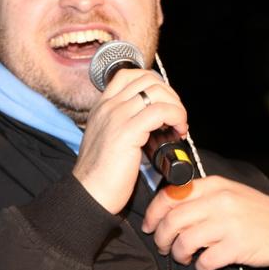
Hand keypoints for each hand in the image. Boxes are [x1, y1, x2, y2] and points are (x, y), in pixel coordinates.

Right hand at [73, 69, 188, 213]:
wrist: (89, 194)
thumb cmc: (102, 175)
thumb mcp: (108, 139)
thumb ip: (123, 124)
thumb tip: (152, 122)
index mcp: (102, 106)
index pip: (129, 75)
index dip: (154, 84)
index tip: (164, 103)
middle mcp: (108, 107)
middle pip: (147, 80)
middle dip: (170, 94)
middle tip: (176, 115)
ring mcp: (117, 117)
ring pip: (157, 92)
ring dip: (176, 105)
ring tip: (179, 124)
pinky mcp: (128, 132)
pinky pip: (161, 111)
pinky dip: (176, 116)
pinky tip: (178, 131)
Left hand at [141, 175, 268, 269]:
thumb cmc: (256, 213)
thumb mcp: (229, 193)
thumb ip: (202, 196)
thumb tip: (168, 208)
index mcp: (214, 185)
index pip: (171, 195)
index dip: (153, 213)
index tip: (149, 225)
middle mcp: (219, 201)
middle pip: (173, 220)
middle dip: (161, 238)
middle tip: (163, 247)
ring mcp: (228, 223)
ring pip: (184, 241)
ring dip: (178, 254)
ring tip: (184, 258)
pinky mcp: (237, 246)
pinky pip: (205, 260)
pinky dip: (200, 267)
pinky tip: (205, 266)